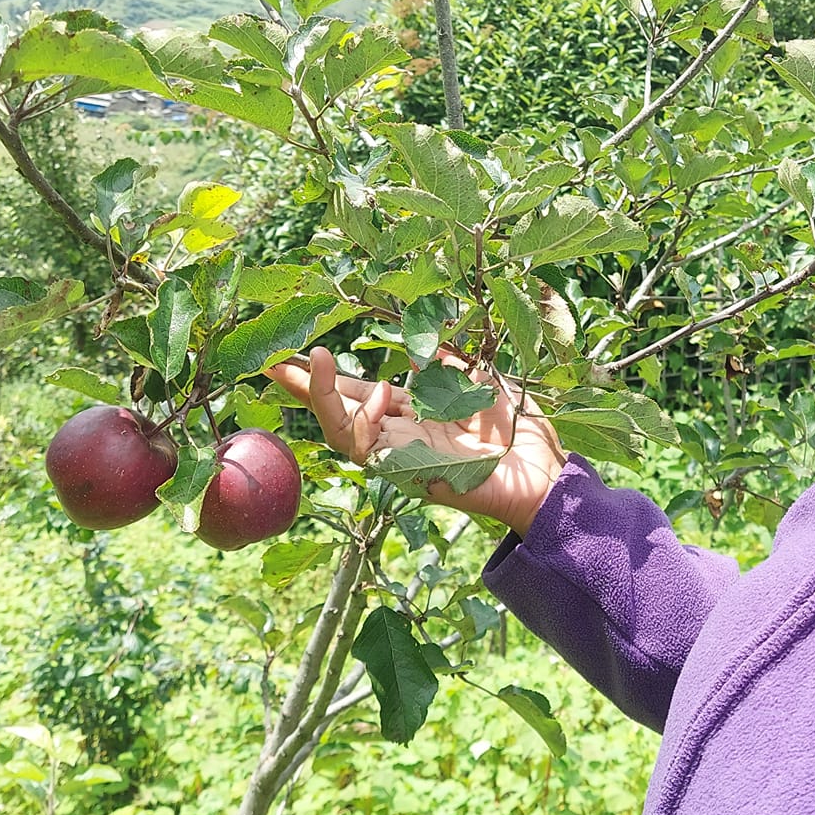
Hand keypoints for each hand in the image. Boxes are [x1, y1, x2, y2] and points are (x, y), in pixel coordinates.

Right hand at [267, 347, 567, 536]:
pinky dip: (362, 420)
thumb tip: (419, 341)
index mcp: (412, 415)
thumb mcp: (472, 379)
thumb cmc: (514, 427)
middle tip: (272, 361)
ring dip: (321, 396)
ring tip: (313, 360)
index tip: (298, 350)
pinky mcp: (408, 474)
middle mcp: (399, 437)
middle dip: (303, 387)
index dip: (327, 375)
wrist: (541, 467)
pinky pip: (369, 451)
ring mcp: (400, 457)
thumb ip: (441, 360)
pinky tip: (375, 393)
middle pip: (337, 414)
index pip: (357, 392)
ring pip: (341, 432)